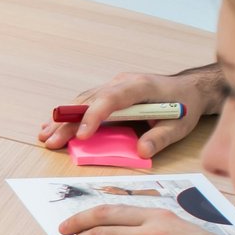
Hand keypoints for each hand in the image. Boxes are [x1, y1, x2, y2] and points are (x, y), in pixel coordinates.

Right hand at [38, 66, 222, 156]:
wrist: (190, 88)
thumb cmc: (185, 107)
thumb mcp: (180, 126)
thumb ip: (160, 138)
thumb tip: (141, 152)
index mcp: (140, 87)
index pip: (111, 98)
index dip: (93, 116)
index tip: (81, 136)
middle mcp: (123, 82)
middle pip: (89, 100)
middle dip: (67, 121)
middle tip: (50, 140)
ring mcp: (114, 85)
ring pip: (83, 100)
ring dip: (63, 118)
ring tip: (44, 135)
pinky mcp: (110, 92)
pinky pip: (86, 102)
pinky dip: (70, 114)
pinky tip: (54, 124)